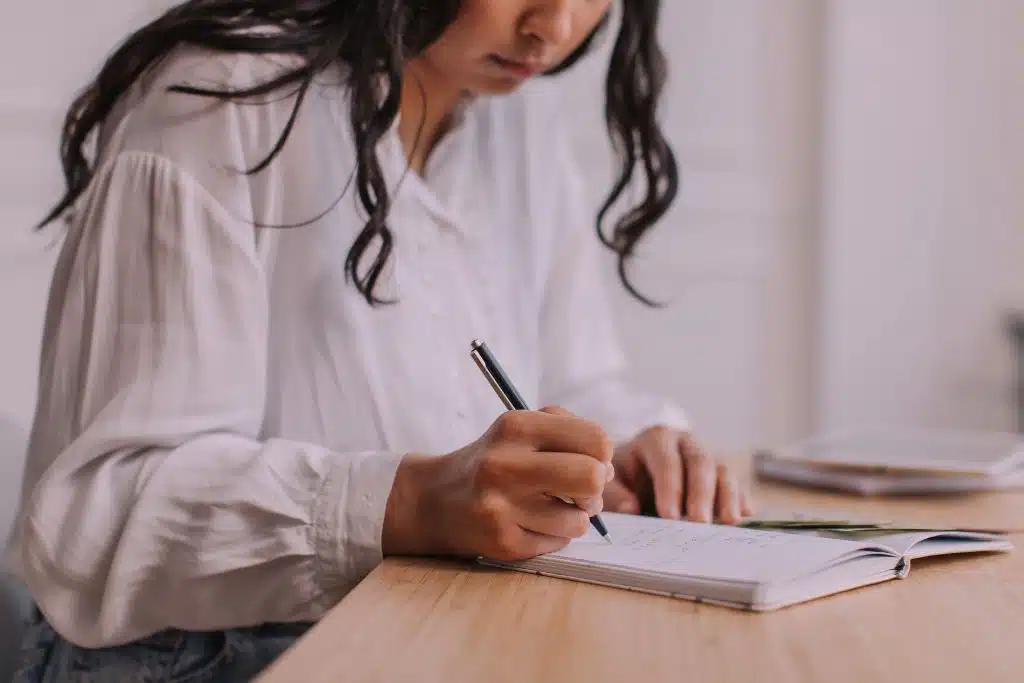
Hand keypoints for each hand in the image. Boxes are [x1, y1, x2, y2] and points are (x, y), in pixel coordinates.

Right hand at [382, 407, 613, 560]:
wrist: (435, 499)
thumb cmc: (494, 460)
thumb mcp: (520, 427)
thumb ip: (567, 430)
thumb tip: (607, 467)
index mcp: (515, 427)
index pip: (595, 439)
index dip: (602, 454)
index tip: (590, 460)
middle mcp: (504, 464)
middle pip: (592, 477)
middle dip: (596, 488)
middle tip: (583, 491)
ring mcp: (501, 507)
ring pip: (578, 520)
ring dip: (575, 517)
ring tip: (554, 509)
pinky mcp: (502, 542)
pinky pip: (558, 543)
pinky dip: (554, 535)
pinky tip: (531, 524)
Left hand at [602, 426, 752, 523]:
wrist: (637, 469)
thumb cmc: (623, 475)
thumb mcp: (611, 480)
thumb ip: (615, 493)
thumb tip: (632, 508)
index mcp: (656, 439)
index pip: (666, 460)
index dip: (670, 487)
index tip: (669, 516)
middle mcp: (686, 444)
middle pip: (700, 463)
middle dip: (701, 494)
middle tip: (699, 523)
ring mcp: (707, 458)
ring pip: (723, 472)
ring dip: (727, 497)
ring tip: (728, 522)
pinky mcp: (721, 477)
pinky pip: (735, 485)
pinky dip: (741, 500)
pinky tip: (744, 517)